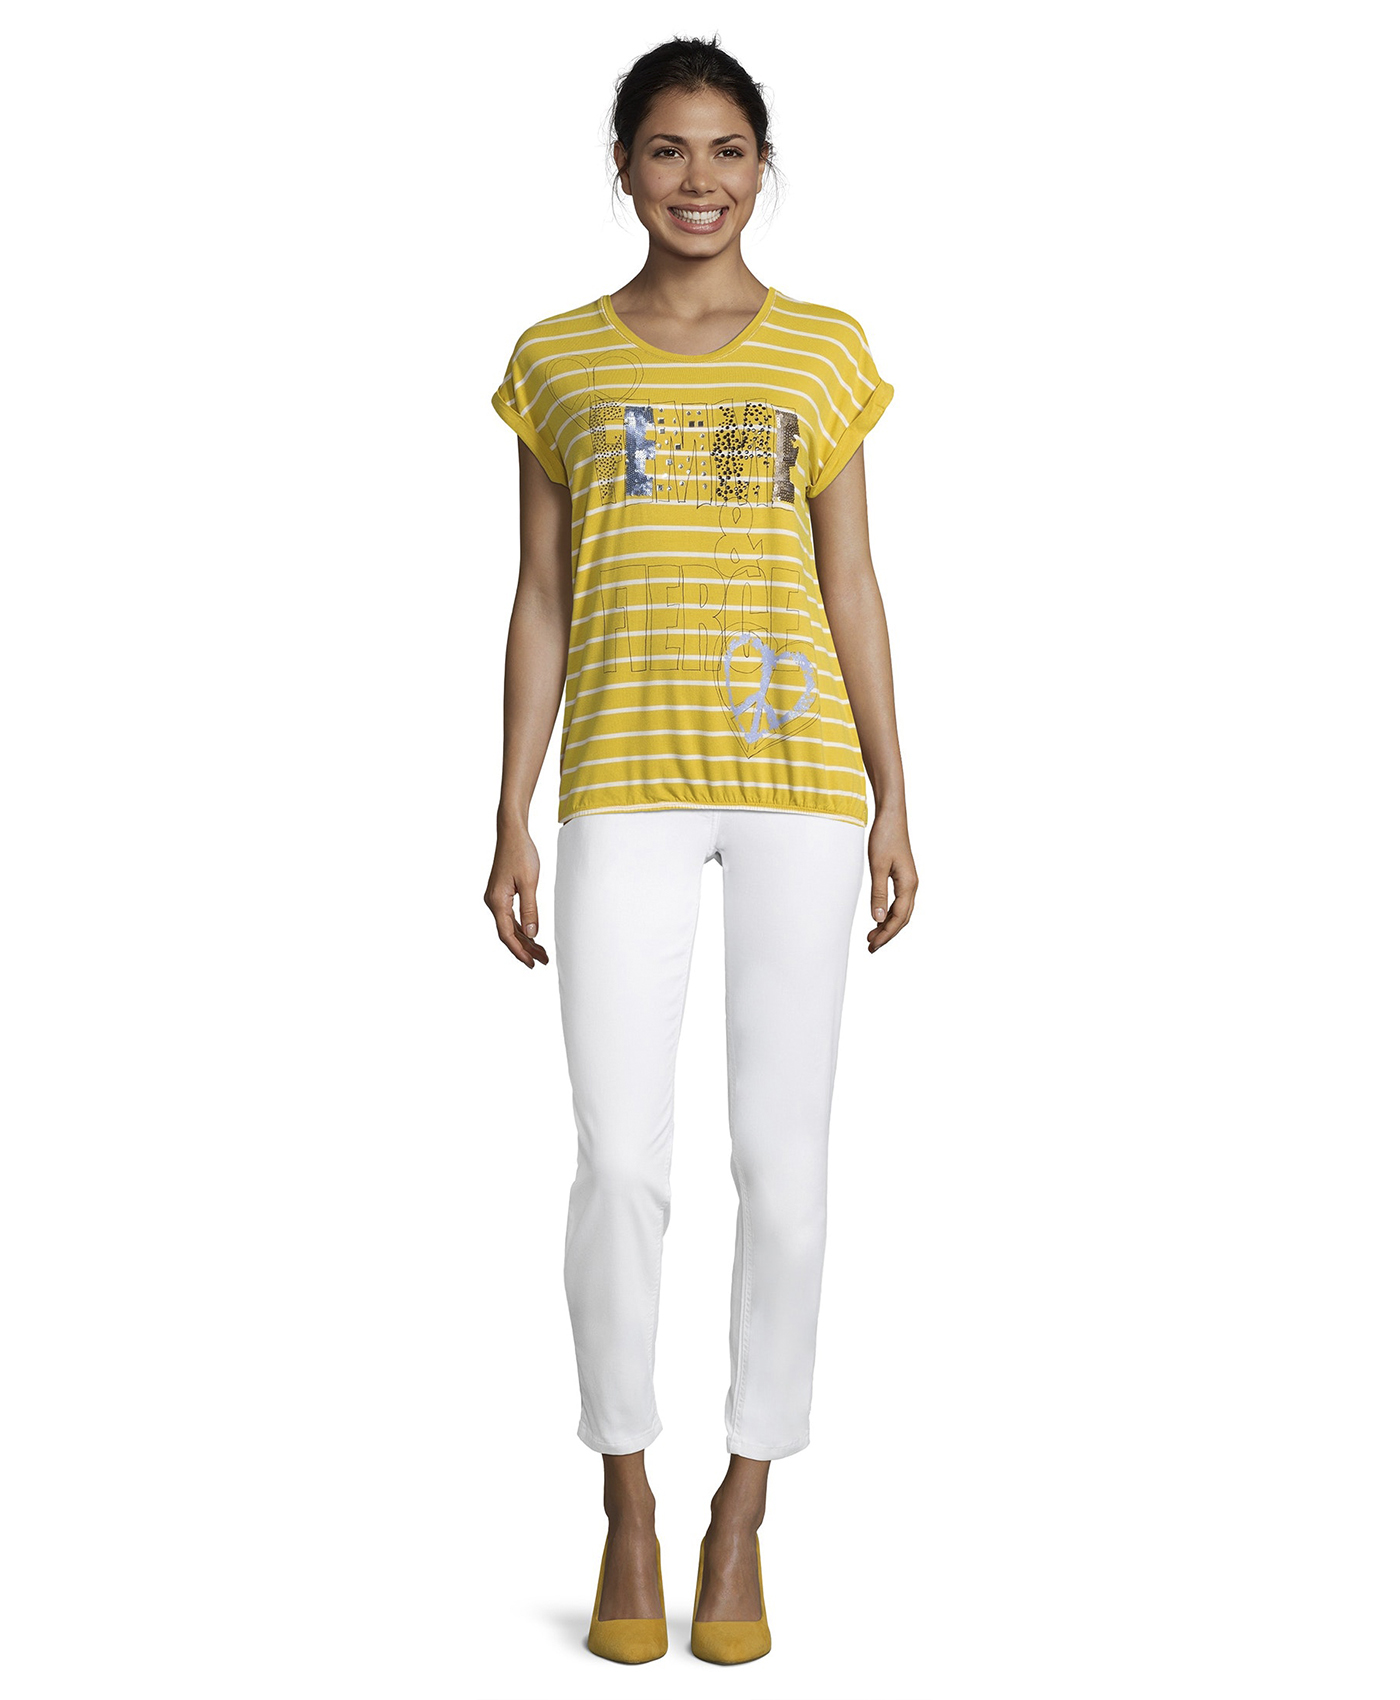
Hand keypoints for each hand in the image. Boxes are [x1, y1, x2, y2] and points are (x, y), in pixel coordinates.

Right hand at [485, 819, 548, 967]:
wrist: (512, 833)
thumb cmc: (520, 853)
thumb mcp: (529, 883)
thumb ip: (530, 910)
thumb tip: (531, 934)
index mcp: (497, 901)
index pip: (507, 934)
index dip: (519, 951)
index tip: (532, 964)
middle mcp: (493, 902)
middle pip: (508, 933)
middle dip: (525, 948)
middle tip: (543, 960)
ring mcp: (496, 898)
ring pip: (509, 926)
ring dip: (524, 939)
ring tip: (541, 952)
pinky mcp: (501, 893)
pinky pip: (510, 916)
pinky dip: (520, 927)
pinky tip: (531, 935)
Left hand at [866, 805, 916, 952]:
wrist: (892, 816)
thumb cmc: (885, 837)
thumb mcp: (878, 866)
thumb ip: (879, 894)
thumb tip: (878, 919)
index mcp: (909, 885)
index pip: (899, 918)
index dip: (886, 934)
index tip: (872, 945)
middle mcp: (912, 885)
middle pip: (903, 918)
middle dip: (888, 934)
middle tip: (871, 946)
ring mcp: (908, 881)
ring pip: (902, 911)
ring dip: (888, 925)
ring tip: (872, 936)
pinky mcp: (902, 876)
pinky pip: (899, 902)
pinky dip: (889, 913)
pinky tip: (878, 917)